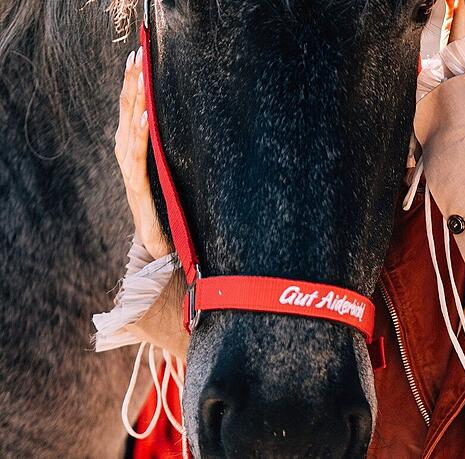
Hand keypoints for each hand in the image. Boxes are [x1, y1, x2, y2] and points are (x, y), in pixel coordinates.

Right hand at [115, 46, 169, 259]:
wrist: (156, 238)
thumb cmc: (163, 202)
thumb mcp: (163, 167)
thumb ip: (162, 146)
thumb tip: (172, 119)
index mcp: (131, 146)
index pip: (130, 107)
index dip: (133, 81)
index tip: (139, 54)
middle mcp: (125, 153)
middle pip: (127, 110)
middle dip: (132, 81)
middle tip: (137, 54)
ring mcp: (128, 168)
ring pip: (130, 126)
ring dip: (136, 100)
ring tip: (141, 75)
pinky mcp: (136, 184)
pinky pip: (138, 154)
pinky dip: (141, 133)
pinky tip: (147, 116)